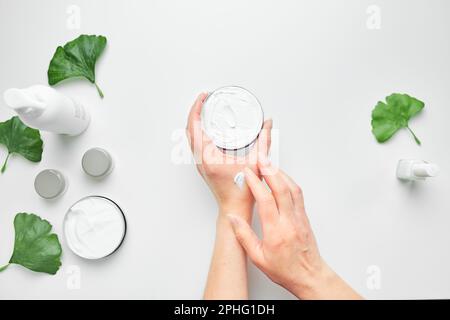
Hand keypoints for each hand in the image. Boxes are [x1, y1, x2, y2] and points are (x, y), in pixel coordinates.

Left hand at [186, 93, 272, 218]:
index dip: (196, 108)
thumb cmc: (242, 192)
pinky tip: (207, 128)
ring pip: (190, 137)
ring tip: (204, 110)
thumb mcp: (256, 163)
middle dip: (194, 111)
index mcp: (209, 157)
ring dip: (195, 122)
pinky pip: (195, 144)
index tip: (202, 97)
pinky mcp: (204, 166)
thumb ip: (264, 142)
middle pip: (189, 129)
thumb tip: (268, 126)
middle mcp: (201, 160)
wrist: (234, 208)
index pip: (194, 126)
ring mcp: (200, 164)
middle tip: (203, 100)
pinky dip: (198, 132)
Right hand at [228, 153, 361, 299]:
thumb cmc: (285, 269)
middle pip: (281, 189)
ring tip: (270, 164)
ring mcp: (299, 218)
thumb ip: (243, 236)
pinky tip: (282, 178)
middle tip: (260, 159)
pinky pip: (298, 195)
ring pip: (292, 189)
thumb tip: (233, 218)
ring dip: (281, 174)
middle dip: (270, 170)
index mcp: (275, 232)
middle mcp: (289, 222)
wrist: (309, 276)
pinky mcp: (304, 217)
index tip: (247, 174)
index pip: (265, 200)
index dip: (256, 183)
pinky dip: (289, 182)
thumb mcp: (257, 257)